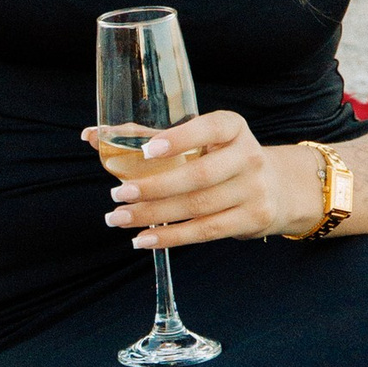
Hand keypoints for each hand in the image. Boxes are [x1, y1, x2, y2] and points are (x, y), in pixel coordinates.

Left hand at [85, 112, 316, 249]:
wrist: (276, 188)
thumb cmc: (220, 158)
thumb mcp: (198, 140)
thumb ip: (148, 137)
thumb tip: (91, 136)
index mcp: (232, 127)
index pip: (209, 128)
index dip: (179, 139)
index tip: (147, 150)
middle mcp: (248, 156)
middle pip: (198, 176)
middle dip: (154, 188)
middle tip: (117, 195)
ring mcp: (254, 190)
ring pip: (198, 207)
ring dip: (154, 216)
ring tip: (119, 219)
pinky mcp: (252, 219)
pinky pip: (206, 231)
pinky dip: (172, 237)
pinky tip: (144, 239)